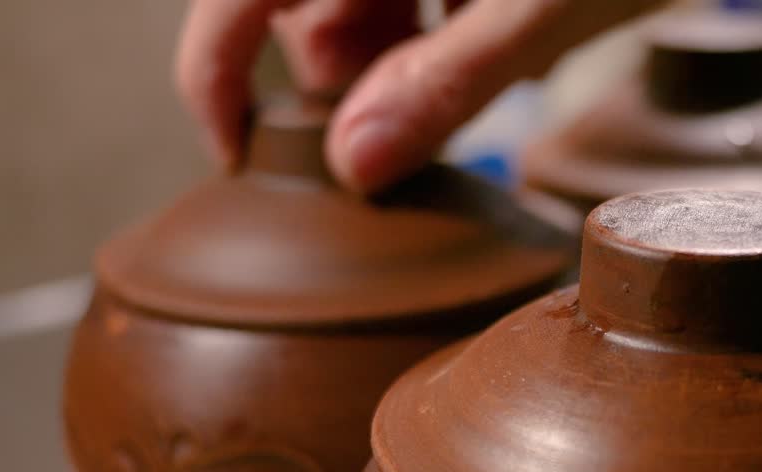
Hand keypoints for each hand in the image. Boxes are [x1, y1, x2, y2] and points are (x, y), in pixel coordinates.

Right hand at [176, 0, 663, 191]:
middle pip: (301, 2)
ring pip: (356, 3)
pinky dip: (431, 29)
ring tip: (476, 68)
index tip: (241, 157)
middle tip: (417, 119)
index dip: (215, 72)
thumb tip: (356, 166)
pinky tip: (486, 38)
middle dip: (344, 73)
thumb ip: (451, 81)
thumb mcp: (546, 4)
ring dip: (393, 59)